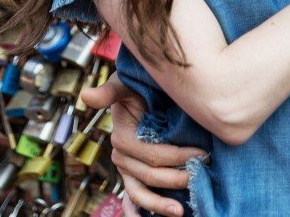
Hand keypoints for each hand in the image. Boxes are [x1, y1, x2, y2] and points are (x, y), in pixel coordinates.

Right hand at [83, 72, 206, 216]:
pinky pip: (133, 200)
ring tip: (179, 211)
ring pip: (141, 193)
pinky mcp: (133, 177)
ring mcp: (127, 170)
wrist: (142, 92)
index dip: (178, 157)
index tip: (203, 153)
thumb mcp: (125, 84)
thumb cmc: (137, 87)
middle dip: (179, 177)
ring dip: (159, 204)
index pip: (152, 155)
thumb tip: (86, 95)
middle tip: (203, 172)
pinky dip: (137, 212)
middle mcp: (122, 158)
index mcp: (122, 138)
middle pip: (151, 175)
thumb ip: (109, 91)